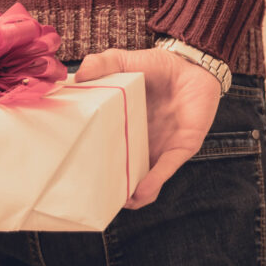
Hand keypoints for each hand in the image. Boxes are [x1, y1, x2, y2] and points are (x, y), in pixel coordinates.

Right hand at [75, 47, 221, 209]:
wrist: (194, 64)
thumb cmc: (159, 65)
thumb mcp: (124, 61)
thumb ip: (101, 64)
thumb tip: (77, 76)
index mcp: (124, 124)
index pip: (105, 149)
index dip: (91, 162)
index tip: (72, 172)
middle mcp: (141, 140)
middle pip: (123, 170)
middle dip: (109, 186)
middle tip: (89, 196)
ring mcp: (160, 146)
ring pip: (144, 179)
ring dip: (131, 194)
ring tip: (115, 204)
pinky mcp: (181, 148)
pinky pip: (166, 169)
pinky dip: (153, 182)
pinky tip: (140, 192)